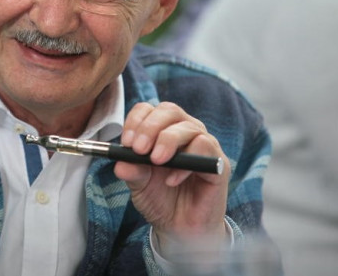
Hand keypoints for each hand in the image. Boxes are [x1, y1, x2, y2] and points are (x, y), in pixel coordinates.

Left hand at [114, 102, 230, 253]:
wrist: (179, 228)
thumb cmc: (160, 199)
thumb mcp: (139, 184)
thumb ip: (132, 170)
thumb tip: (120, 163)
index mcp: (162, 130)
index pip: (149, 110)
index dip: (136, 121)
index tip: (126, 142)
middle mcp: (184, 131)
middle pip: (169, 111)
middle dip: (150, 127)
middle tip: (139, 149)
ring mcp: (203, 144)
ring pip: (188, 126)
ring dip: (168, 141)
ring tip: (156, 162)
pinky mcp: (217, 162)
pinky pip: (204, 148)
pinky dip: (185, 163)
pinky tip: (172, 179)